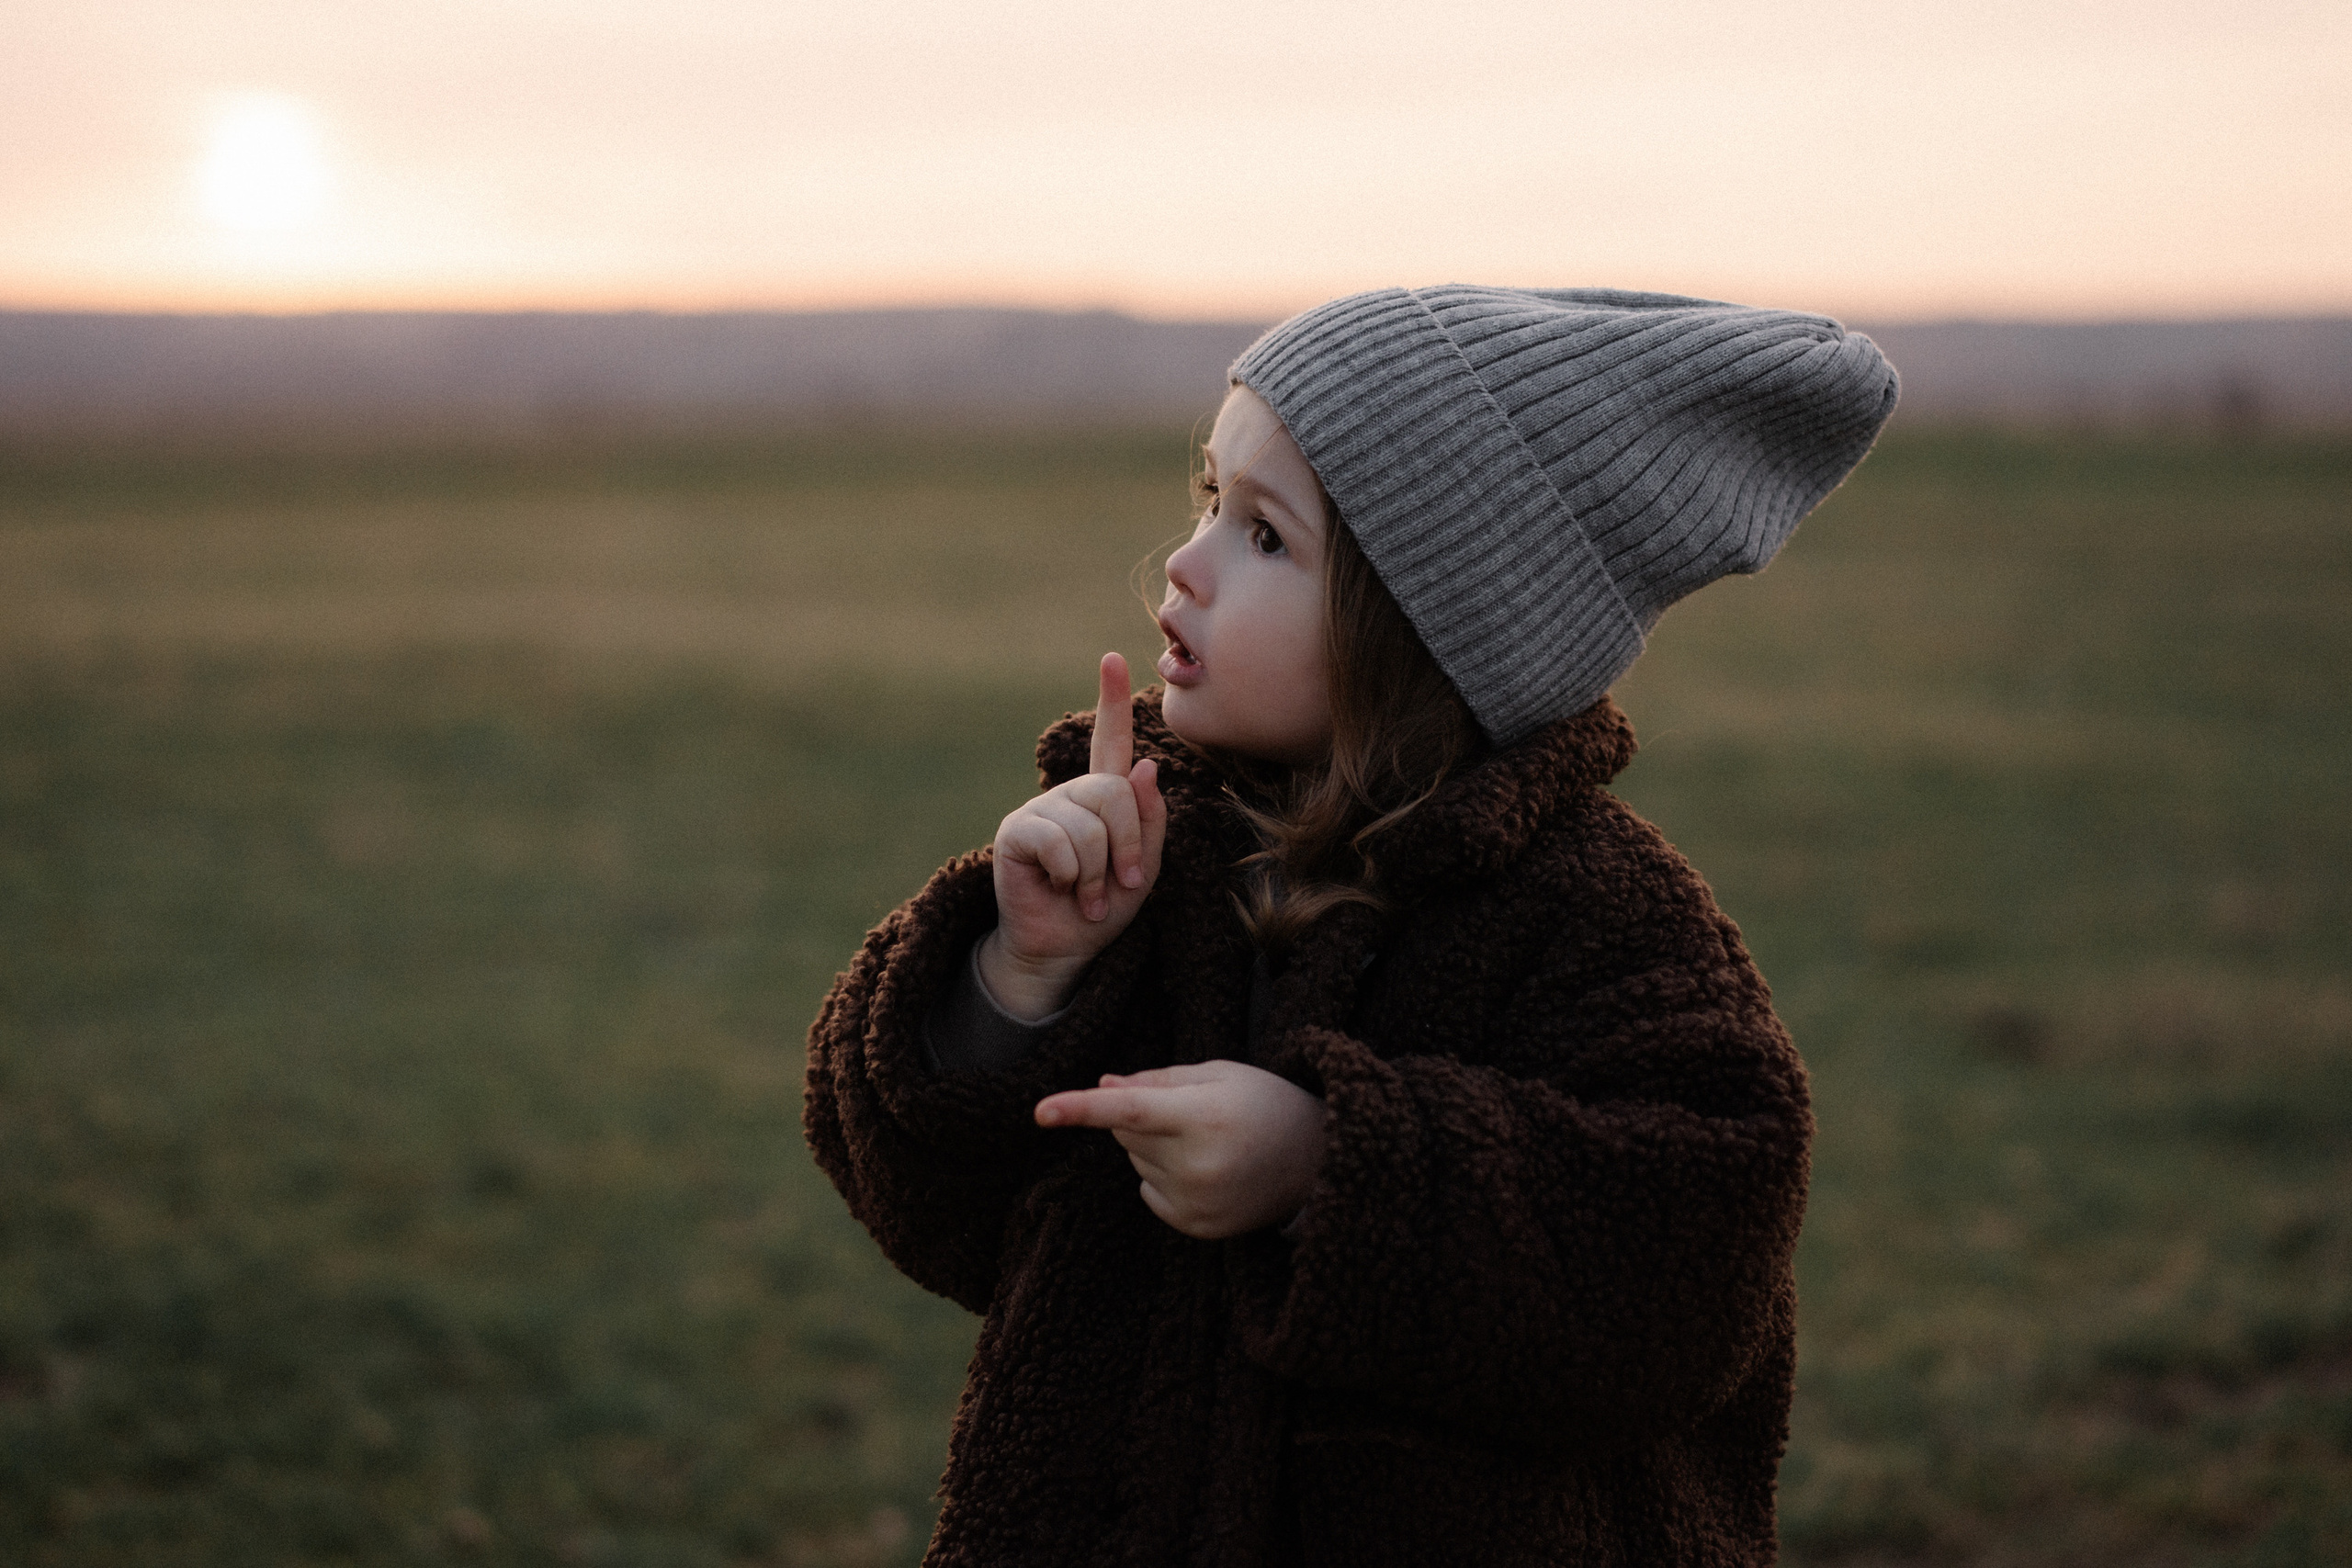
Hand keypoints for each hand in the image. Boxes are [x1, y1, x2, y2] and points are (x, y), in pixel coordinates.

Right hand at [982, 653, 1166, 1020]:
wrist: (1064, 948)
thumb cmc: (1106, 908)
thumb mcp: (1144, 869)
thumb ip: (1150, 822)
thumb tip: (1147, 767)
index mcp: (1104, 797)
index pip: (1112, 742)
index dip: (1113, 701)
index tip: (1114, 657)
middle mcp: (1071, 795)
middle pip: (1113, 793)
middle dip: (1126, 846)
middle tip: (1119, 883)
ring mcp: (1041, 810)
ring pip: (1088, 825)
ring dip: (1097, 872)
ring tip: (1087, 893)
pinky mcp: (1016, 832)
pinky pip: (1057, 841)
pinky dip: (1071, 875)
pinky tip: (1061, 888)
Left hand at [1035, 1061, 1326, 1239]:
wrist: (1316, 1162)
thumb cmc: (1264, 1103)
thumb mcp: (1217, 1074)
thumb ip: (1154, 1080)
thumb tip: (1102, 1085)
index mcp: (1205, 1116)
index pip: (1130, 1111)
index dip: (1082, 1109)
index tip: (1040, 1111)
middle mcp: (1199, 1165)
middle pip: (1125, 1134)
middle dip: (1142, 1116)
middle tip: (1192, 1112)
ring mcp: (1197, 1202)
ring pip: (1135, 1162)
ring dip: (1155, 1147)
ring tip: (1209, 1142)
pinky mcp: (1195, 1228)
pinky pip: (1147, 1192)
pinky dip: (1163, 1177)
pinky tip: (1207, 1170)